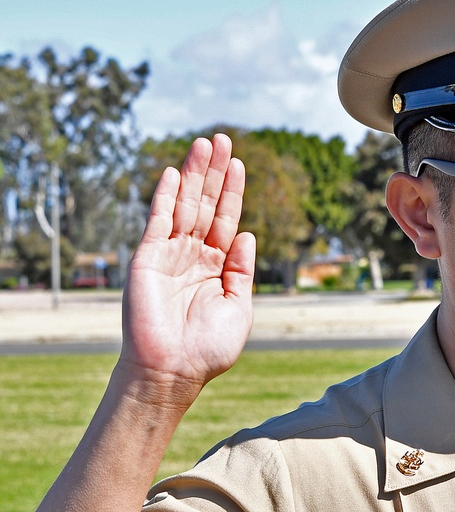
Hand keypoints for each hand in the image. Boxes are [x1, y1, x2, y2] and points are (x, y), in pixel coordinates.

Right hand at [118, 133, 255, 407]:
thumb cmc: (208, 349)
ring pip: (184, 205)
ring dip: (193, 174)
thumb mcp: (239, 307)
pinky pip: (158, 221)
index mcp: (217, 267)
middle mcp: (193, 256)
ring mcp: (170, 255)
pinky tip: (174, 173)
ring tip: (204, 144)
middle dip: (214, 172)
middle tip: (222, 139)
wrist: (173, 372)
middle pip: (206, 204)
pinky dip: (165, 197)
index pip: (227, 220)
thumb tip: (248, 234)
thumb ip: (242, 270)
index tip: (240, 163)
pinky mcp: (148, 259)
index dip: (233, 191)